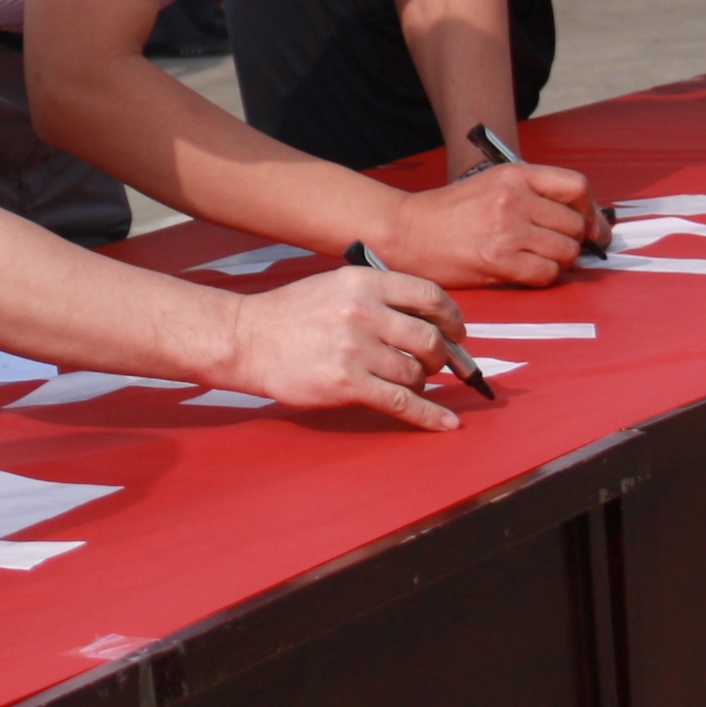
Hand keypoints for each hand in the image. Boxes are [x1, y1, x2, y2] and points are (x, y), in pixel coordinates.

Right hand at [216, 264, 465, 430]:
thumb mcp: (336, 286)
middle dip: (440, 356)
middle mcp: (364, 312)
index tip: (457, 332)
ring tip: (407, 382)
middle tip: (435, 364)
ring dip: (420, 382)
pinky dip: (429, 415)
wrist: (248, 340)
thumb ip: (379, 297)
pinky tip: (445, 423)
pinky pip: (401, 402)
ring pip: (416, 373)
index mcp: (364, 283)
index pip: (429, 295)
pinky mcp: (347, 384)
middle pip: (429, 338)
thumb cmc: (291, 315)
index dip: (452, 317)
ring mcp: (356, 349)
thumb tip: (428, 323)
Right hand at [381, 161, 592, 286]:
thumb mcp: (493, 184)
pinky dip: (544, 277)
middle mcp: (514, 198)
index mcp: (515, 174)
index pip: (576, 187)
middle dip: (574, 241)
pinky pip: (546, 274)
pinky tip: (526, 273)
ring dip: (559, 262)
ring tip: (538, 260)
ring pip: (565, 252)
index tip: (591, 226)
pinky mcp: (499, 260)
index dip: (590, 210)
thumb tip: (584, 219)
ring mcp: (507, 229)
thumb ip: (534, 194)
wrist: (408, 231)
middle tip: (558, 249)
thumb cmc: (451, 212)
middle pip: (574, 224)